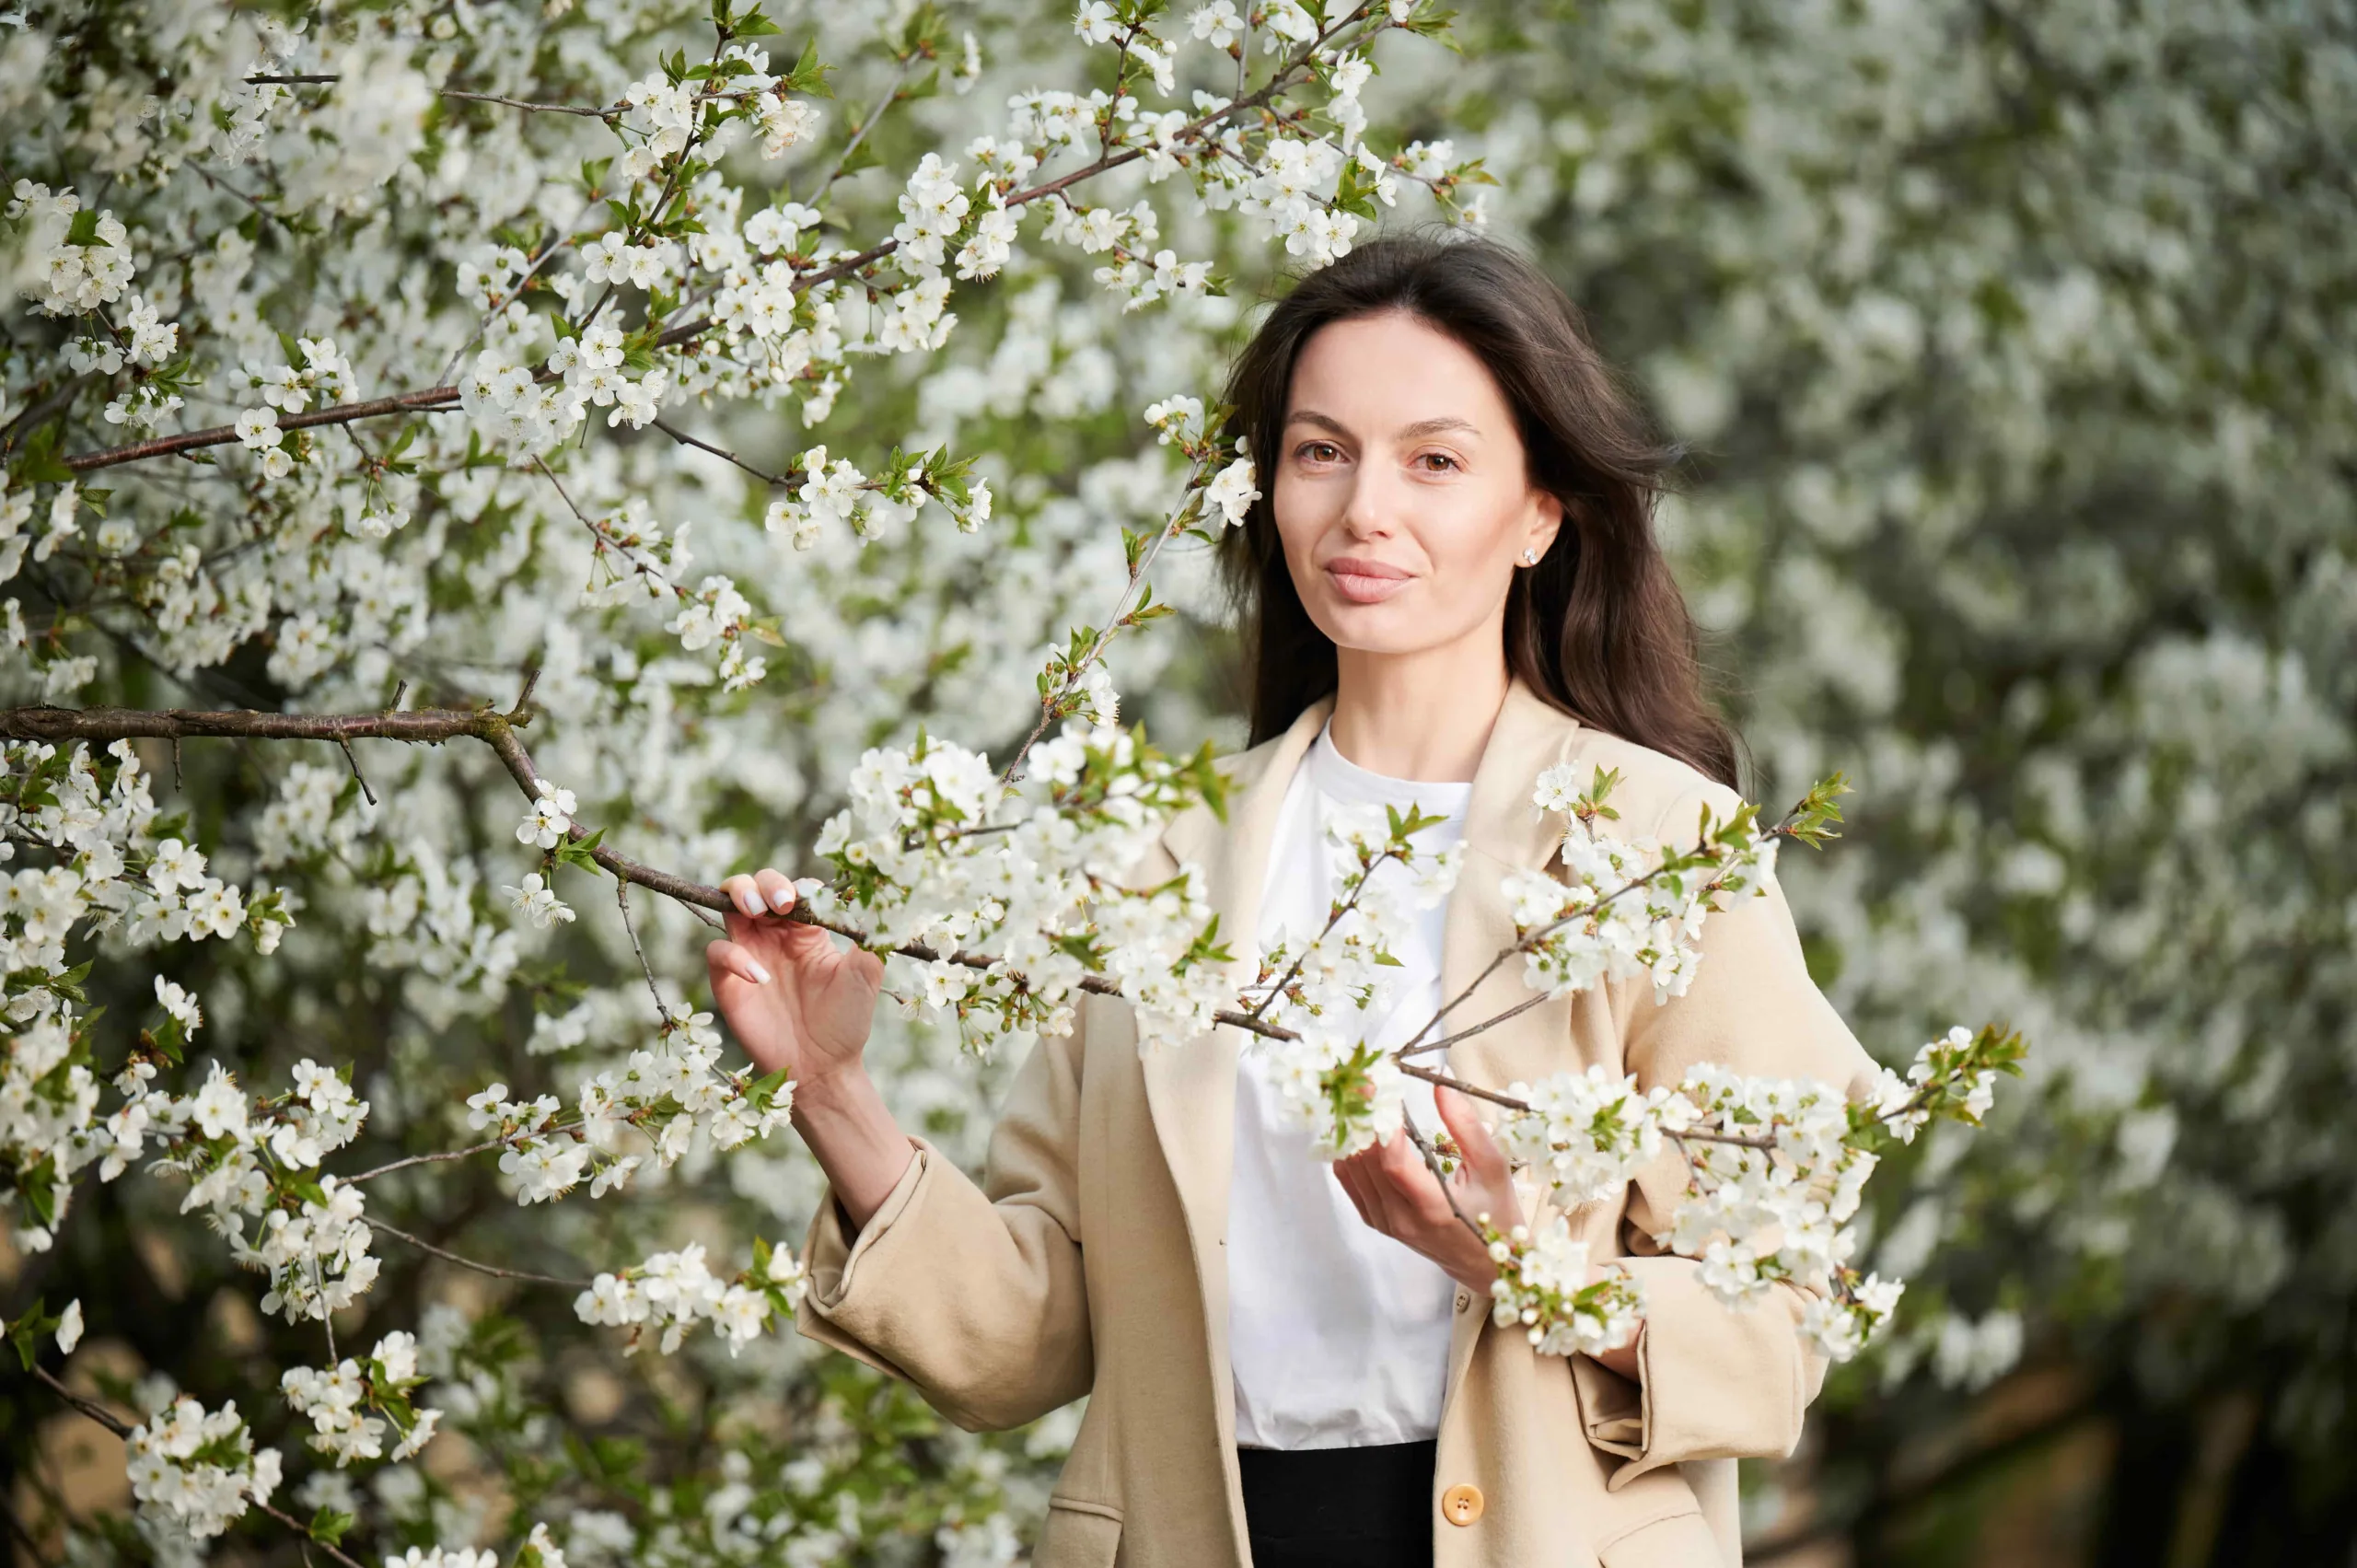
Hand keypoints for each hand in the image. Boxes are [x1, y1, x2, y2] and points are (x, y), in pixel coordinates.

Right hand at [706, 868, 882, 1089]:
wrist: (822, 1068)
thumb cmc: (846, 1021)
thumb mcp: (865, 975)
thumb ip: (870, 936)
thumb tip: (879, 897)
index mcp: (808, 931)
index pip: (795, 889)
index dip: (797, 886)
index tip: (806, 900)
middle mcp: (776, 936)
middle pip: (756, 887)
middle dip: (762, 883)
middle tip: (777, 902)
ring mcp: (749, 955)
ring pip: (730, 906)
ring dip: (739, 897)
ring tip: (758, 912)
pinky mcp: (729, 982)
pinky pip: (717, 952)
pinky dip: (732, 956)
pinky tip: (760, 977)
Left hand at [1334, 1083, 1521, 1293]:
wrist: (1484, 1262)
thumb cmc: (1494, 1212)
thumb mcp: (1492, 1167)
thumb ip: (1466, 1125)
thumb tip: (1441, 1084)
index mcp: (1433, 1207)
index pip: (1393, 1164)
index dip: (1381, 1125)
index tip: (1378, 1089)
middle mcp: (1401, 1218)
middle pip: (1366, 1162)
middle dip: (1363, 1117)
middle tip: (1364, 1082)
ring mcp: (1384, 1222)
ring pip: (1352, 1169)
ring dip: (1352, 1131)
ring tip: (1357, 1097)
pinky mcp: (1375, 1221)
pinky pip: (1349, 1181)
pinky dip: (1348, 1151)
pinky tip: (1354, 1126)